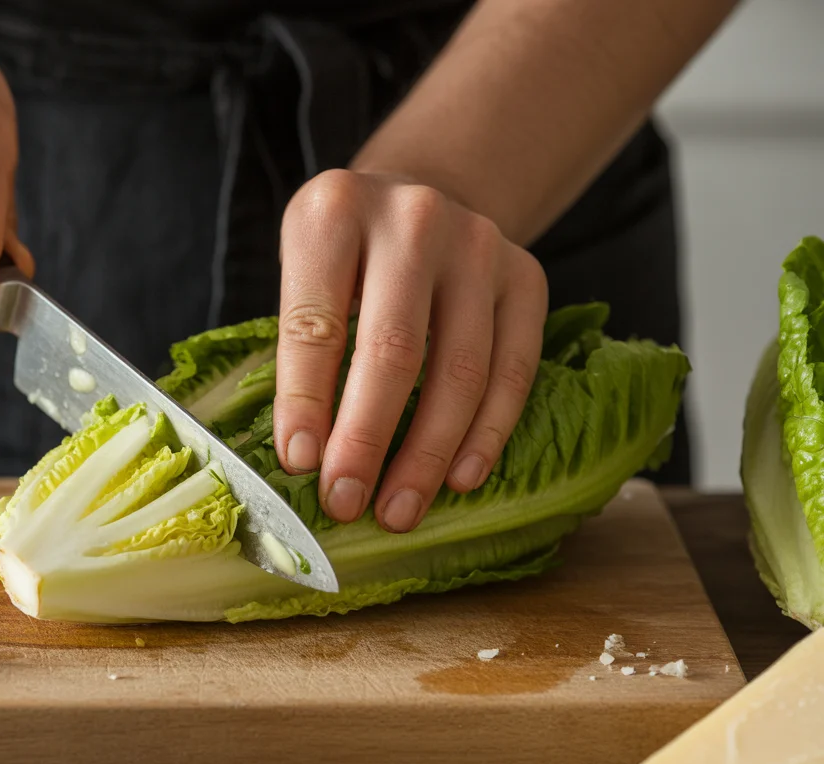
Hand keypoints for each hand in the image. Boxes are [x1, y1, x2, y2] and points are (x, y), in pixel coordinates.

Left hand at [274, 170, 547, 531]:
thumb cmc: (345, 253)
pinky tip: (460, 477)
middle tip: (346, 501)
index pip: (315, 323)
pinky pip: (513, 370)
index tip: (300, 464)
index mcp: (334, 212)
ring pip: (461, 369)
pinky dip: (487, 433)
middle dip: (366, 439)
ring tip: (398, 510)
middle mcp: (412, 218)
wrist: (421, 194)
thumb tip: (303, 455)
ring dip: (427, 454)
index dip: (305, 401)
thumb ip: (298, 345)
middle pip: (392, 350)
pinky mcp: (525, 275)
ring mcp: (478, 244)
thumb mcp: (302, 270)